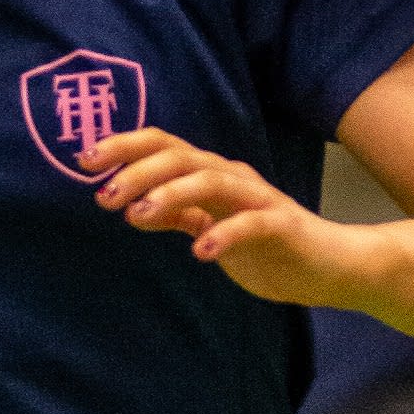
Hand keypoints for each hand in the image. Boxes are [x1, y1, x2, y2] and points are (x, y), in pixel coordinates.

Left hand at [79, 123, 368, 309]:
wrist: (328, 266)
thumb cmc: (266, 247)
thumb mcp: (211, 229)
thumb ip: (178, 214)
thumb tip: (132, 207)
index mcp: (211, 174)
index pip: (164, 147)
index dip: (125, 147)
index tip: (84, 161)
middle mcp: (232, 177)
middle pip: (181, 157)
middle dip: (138, 171)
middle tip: (103, 194)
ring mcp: (258, 198)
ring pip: (211, 180)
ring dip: (171, 194)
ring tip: (138, 216)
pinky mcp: (281, 225)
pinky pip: (250, 224)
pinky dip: (224, 235)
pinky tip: (200, 253)